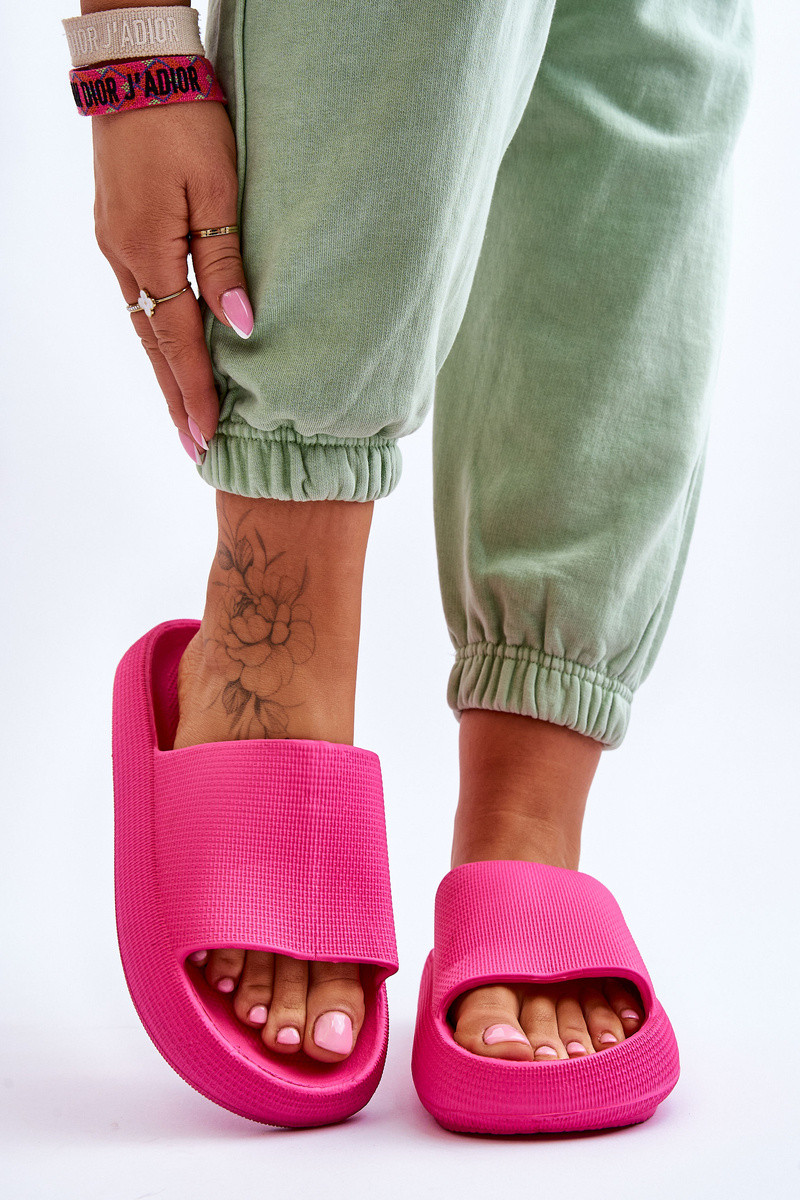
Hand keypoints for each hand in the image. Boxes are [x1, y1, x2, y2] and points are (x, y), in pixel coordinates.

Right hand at [91, 98, 252, 456]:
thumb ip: (226, 260)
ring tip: (184, 413)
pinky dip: (158, 335)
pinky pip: (141, 299)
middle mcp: (124, 258)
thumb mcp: (217, 189)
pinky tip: (171, 353)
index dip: (196, 392)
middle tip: (192, 446)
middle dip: (176, 398)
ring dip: (165, 372)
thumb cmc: (185, 121)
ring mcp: (116, 245)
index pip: (178, 342)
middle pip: (154, 347)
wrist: (139, 69)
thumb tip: (239, 327)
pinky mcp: (119, 231)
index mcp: (149, 252)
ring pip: (145, 325)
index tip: (207, 437)